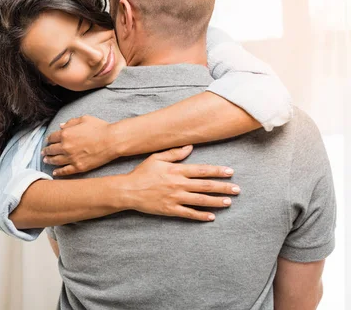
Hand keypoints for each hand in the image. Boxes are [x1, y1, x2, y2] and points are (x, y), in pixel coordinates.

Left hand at [42, 115, 117, 176]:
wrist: (112, 141)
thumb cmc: (100, 127)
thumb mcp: (84, 119)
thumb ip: (70, 122)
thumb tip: (60, 126)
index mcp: (66, 133)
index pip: (52, 137)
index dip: (49, 139)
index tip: (48, 141)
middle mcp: (66, 147)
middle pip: (51, 150)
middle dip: (46, 150)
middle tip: (43, 152)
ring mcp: (71, 158)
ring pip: (56, 161)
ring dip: (49, 160)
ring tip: (46, 160)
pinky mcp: (78, 167)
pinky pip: (65, 171)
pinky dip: (58, 172)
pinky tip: (54, 172)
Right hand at [119, 145, 239, 221]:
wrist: (128, 190)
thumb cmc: (142, 173)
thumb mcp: (156, 158)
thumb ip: (174, 153)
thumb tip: (190, 147)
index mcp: (176, 170)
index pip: (202, 170)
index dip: (217, 171)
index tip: (230, 172)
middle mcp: (178, 184)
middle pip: (205, 186)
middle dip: (223, 187)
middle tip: (237, 189)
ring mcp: (175, 198)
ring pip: (200, 200)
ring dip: (216, 201)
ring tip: (229, 202)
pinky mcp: (170, 209)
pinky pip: (189, 213)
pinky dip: (201, 215)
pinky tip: (211, 217)